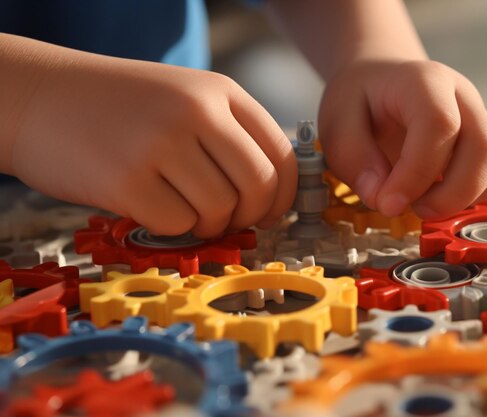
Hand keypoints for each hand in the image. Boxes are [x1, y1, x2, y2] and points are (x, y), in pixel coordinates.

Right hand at [11, 55, 296, 236]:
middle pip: (259, 186)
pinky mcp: (127, 180)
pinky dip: (171, 228)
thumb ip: (229, 136)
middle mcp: (197, 112)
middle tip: (228, 220)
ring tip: (182, 209)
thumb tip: (270, 194)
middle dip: (250, 216)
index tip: (270, 212)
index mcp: (220, 91)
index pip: (282, 153)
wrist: (39, 97)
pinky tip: (151, 208)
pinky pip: (178, 225)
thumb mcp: (184, 99)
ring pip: (221, 211)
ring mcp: (162, 144)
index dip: (284, 195)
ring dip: (208, 225)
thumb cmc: (118, 107)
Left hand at [318, 59, 486, 218]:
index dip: (416, 173)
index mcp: (423, 81)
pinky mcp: (481, 144)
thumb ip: (353, 158)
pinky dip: (467, 199)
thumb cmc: (359, 99)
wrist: (379, 80)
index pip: (438, 125)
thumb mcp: (336, 121)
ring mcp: (478, 119)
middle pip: (484, 146)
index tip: (388, 203)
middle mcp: (461, 97)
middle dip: (450, 194)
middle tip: (411, 210)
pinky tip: (433, 199)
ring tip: (420, 205)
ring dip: (461, 199)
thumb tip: (379, 197)